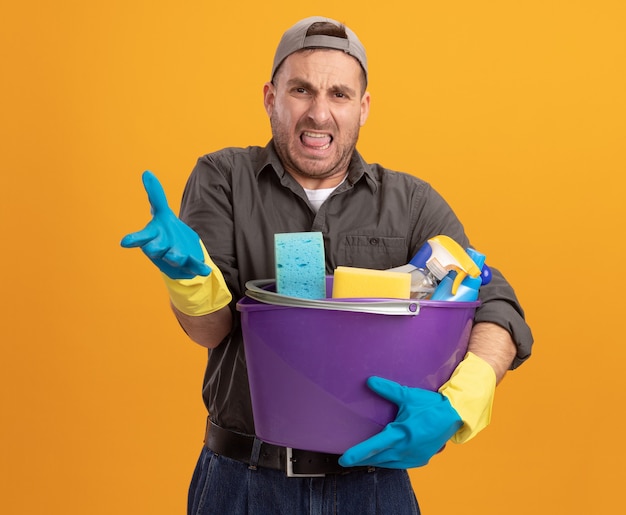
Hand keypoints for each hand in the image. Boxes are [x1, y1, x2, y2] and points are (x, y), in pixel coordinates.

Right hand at [121, 171, 209, 278]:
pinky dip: (199, 268)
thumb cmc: (166, 230)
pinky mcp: (188, 265)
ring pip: (173, 258)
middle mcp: (159, 249)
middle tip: (154, 248)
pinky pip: (194, 266)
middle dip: (154, 248)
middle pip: (153, 249)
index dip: (133, 239)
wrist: (182, 254)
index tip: (124, 242)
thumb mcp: (162, 212)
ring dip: (175, 256)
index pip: (140, 237)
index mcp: (151, 237)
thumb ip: (155, 194)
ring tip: (177, 256)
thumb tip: (146, 172)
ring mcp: (173, 258)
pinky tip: (205, 270)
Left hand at [339, 377, 462, 468]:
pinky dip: (389, 462)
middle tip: (347, 460)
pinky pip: (400, 464)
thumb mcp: (408, 395)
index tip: (344, 459)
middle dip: (362, 459)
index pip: (374, 446)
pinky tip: (384, 459)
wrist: (454, 416)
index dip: (357, 453)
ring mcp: (414, 456)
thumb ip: (387, 389)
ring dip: (375, 461)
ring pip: (389, 463)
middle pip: (378, 458)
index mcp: (401, 433)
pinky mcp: (421, 459)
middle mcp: (406, 449)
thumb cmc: (431, 405)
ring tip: (362, 459)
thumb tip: (369, 381)